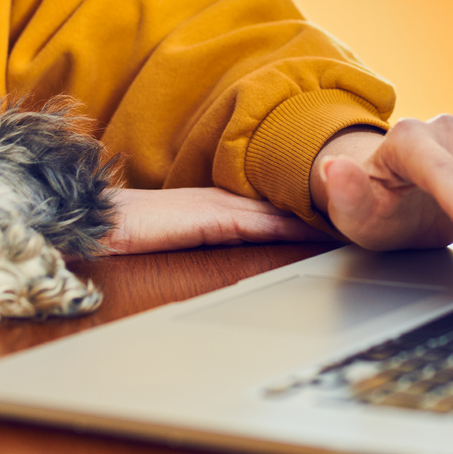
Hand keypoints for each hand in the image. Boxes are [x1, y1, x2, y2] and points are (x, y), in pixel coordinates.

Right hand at [104, 186, 334, 253]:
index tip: (336, 211)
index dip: (304, 207)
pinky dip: (288, 225)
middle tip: (360, 205)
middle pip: (282, 203)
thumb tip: (225, 253)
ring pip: (277, 209)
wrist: (91, 221)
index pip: (271, 206)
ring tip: (350, 216)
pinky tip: (315, 229)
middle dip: (319, 205)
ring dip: (312, 214)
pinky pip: (257, 222)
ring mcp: (216, 206)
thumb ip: (200, 238)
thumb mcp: (173, 236)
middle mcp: (222, 200)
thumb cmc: (123, 233)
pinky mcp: (209, 218)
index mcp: (215, 204)